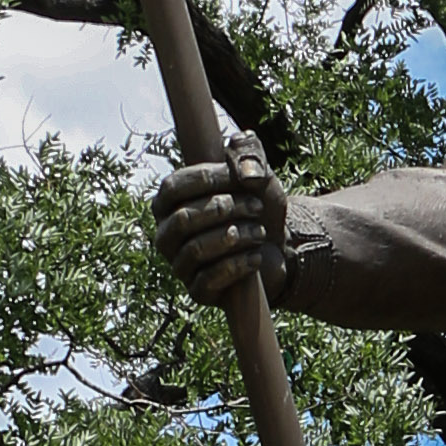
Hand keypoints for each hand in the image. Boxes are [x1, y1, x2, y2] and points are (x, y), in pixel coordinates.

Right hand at [152, 145, 290, 304]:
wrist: (278, 250)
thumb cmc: (259, 207)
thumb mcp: (258, 174)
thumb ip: (249, 153)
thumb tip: (239, 154)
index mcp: (169, 202)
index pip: (174, 187)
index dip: (207, 179)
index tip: (241, 178)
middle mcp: (166, 234)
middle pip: (184, 219)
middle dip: (224, 209)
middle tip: (256, 206)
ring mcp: (179, 265)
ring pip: (195, 249)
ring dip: (234, 237)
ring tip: (259, 232)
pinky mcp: (197, 292)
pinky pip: (208, 280)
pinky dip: (236, 267)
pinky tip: (256, 258)